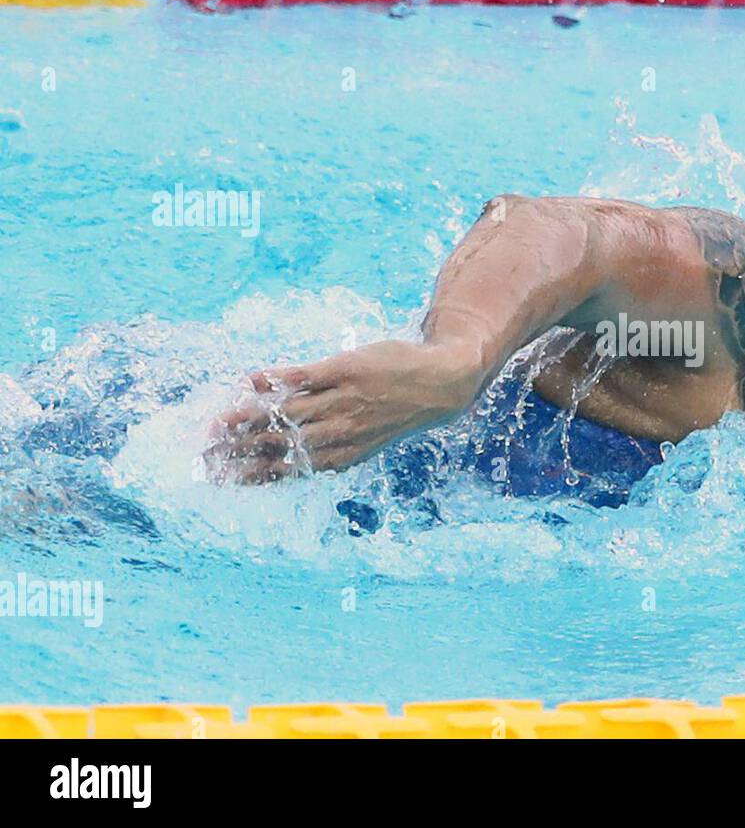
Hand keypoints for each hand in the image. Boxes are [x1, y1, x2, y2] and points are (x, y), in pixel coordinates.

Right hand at [206, 340, 481, 483]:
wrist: (440, 383)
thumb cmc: (396, 411)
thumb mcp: (363, 440)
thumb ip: (324, 448)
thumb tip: (285, 457)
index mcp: (339, 455)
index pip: (284, 469)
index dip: (247, 475)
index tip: (215, 478)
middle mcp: (337, 432)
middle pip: (277, 445)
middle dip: (236, 452)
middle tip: (201, 455)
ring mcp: (340, 401)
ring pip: (285, 413)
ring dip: (246, 418)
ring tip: (214, 424)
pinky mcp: (344, 370)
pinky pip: (304, 376)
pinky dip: (276, 379)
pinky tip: (249, 382)